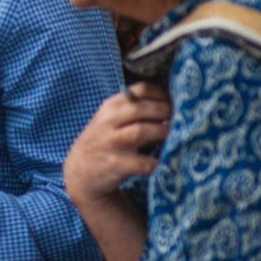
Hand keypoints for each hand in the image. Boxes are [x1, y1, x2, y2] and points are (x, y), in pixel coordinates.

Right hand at [64, 83, 169, 203]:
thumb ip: (131, 109)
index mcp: (110, 106)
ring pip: (143, 131)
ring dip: (163, 133)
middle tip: (179, 120)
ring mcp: (112, 143)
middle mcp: (109, 122)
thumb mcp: (109, 119)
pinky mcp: (117, 165)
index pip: (140, 90)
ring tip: (172, 137)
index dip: (162, 94)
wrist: (80, 171)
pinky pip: (145, 163)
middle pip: (142, 109)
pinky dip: (158, 162)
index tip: (173, 102)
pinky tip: (164, 161)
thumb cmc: (102, 141)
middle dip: (165, 112)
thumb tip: (170, 103)